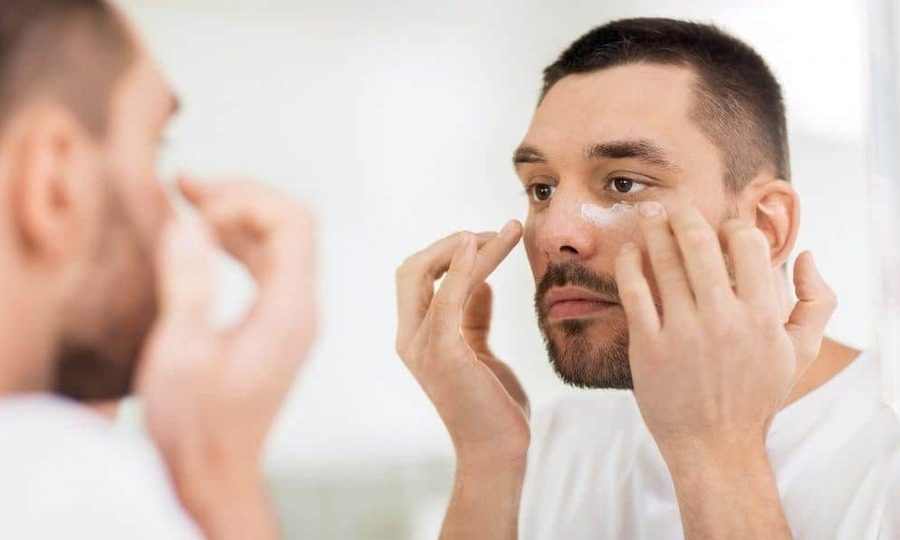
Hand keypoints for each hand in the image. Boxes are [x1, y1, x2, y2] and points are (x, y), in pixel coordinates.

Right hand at [137, 178, 316, 538]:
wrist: (213, 475)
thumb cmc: (195, 426)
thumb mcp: (180, 354)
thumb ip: (187, 284)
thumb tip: (188, 222)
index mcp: (290, 311)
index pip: (293, 221)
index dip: (244, 198)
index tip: (191, 207)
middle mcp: (302, 308)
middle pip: (291, 223)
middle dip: (241, 194)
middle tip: (184, 183)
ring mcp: (292, 317)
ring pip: (279, 242)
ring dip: (236, 214)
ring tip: (186, 198)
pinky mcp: (276, 326)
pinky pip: (266, 266)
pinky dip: (236, 243)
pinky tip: (201, 237)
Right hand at [395, 223, 528, 464]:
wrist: (498, 450)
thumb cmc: (492, 404)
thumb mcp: (479, 351)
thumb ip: (473, 317)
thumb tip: (481, 283)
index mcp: (415, 337)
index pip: (415, 277)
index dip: (445, 253)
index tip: (486, 240)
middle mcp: (410, 338)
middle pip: (411, 269)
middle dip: (449, 244)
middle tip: (494, 233)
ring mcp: (422, 346)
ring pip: (430, 275)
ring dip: (470, 246)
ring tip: (508, 230)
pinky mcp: (444, 353)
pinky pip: (447, 298)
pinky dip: (462, 267)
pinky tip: (480, 244)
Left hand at [614, 202, 835, 462]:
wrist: (714, 445)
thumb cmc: (756, 396)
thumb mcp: (800, 352)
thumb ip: (816, 302)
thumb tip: (805, 255)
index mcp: (763, 315)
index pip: (747, 243)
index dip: (732, 224)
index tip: (720, 226)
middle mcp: (723, 319)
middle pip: (699, 243)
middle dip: (684, 215)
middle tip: (672, 205)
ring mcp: (683, 332)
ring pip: (664, 262)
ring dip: (653, 230)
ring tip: (647, 214)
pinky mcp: (649, 346)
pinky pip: (634, 291)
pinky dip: (629, 263)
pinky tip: (629, 251)